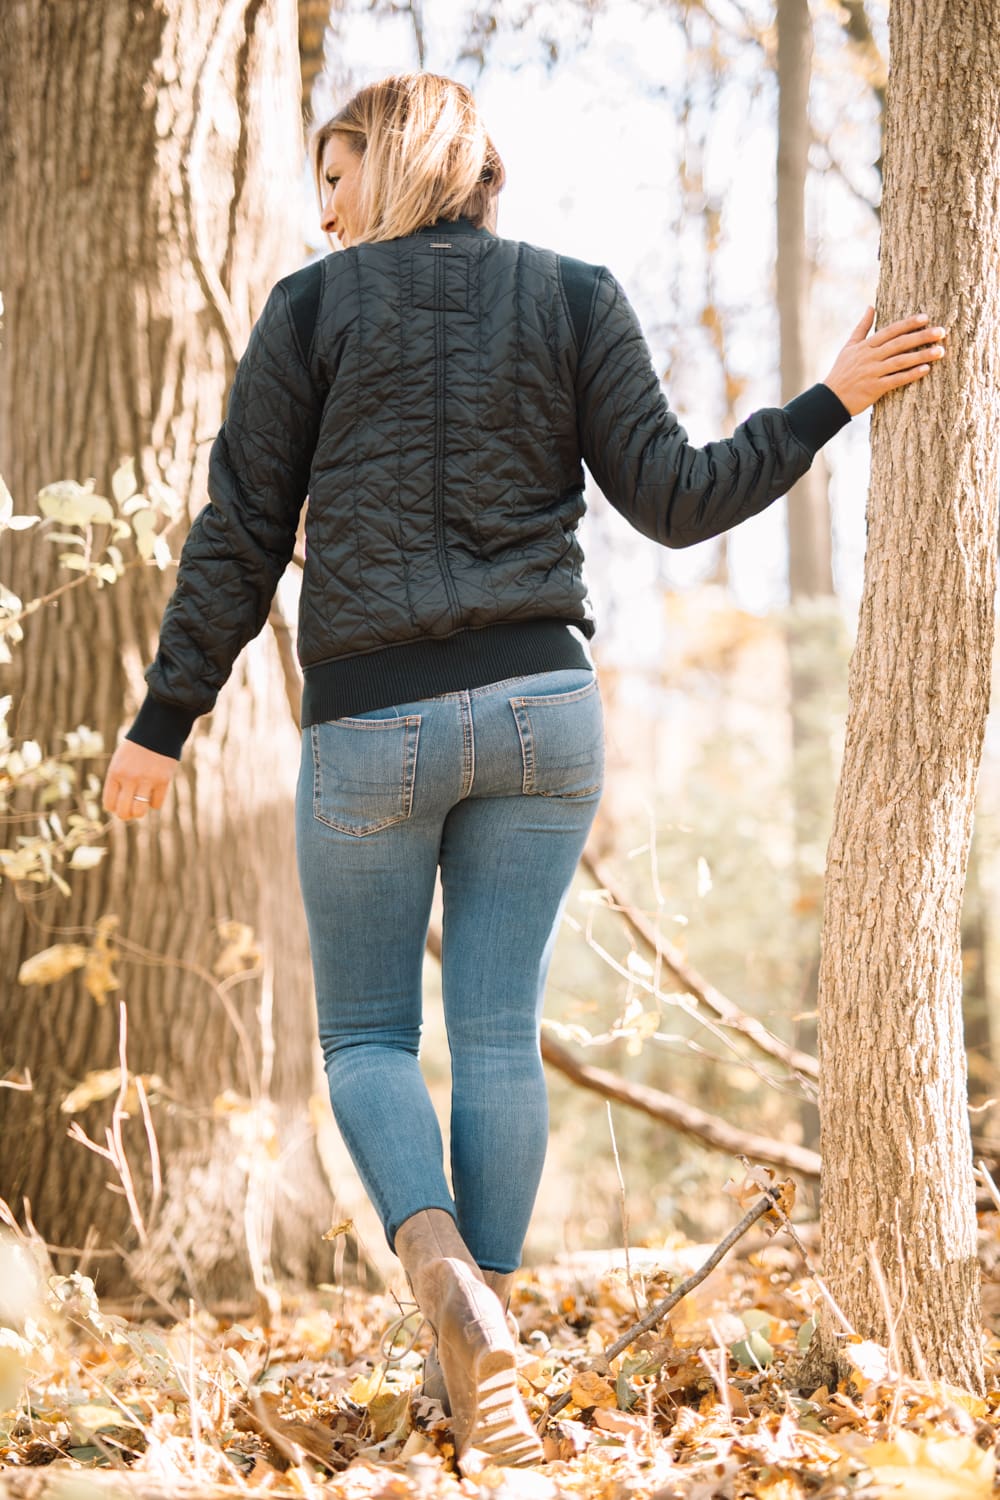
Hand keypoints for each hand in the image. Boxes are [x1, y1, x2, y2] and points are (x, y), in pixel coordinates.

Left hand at [102, 738, 177, 820]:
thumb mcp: (120, 762)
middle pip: (123, 812)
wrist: (158, 731)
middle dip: (126, 814)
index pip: (109, 804)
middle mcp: (129, 778)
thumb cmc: (136, 750)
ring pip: (139, 812)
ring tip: (142, 804)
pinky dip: (155, 802)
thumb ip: (117, 782)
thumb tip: (121, 808)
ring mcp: (147, 780)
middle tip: (131, 809)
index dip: (114, 808)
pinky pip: (157, 804)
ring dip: (140, 812)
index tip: (120, 803)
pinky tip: (155, 792)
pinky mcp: (163, 781)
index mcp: (115, 773)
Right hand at [823, 307, 946, 416]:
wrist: (830, 399)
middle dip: (921, 337)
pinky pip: (896, 380)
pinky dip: (911, 375)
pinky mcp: (874, 388)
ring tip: (940, 351)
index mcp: (865, 346)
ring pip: (901, 361)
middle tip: (941, 331)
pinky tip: (925, 370)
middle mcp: (870, 357)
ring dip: (921, 355)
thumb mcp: (849, 347)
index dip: (908, 324)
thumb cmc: (841, 372)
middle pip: (899, 344)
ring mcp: (872, 373)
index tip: (925, 317)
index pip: (890, 331)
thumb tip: (871, 306)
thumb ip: (862, 327)